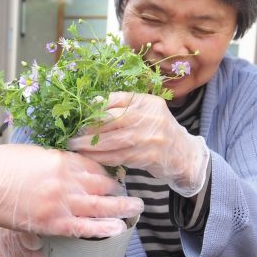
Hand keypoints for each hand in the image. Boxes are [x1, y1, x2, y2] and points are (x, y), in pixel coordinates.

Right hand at [0, 143, 143, 237]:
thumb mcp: (32, 154)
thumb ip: (54, 161)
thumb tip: (67, 166)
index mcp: (61, 159)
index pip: (94, 166)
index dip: (107, 174)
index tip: (114, 180)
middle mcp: (65, 179)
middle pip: (102, 185)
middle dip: (120, 191)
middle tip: (133, 197)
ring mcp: (59, 201)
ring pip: (99, 206)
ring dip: (121, 209)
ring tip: (135, 211)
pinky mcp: (49, 222)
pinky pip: (81, 227)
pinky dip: (100, 229)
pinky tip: (115, 230)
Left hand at [67, 92, 209, 196]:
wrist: (184, 155)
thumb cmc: (158, 132)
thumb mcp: (146, 113)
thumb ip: (124, 107)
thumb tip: (93, 104)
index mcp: (148, 102)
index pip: (117, 99)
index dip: (96, 106)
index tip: (79, 114)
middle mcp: (150, 116)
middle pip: (112, 119)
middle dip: (88, 127)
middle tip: (72, 134)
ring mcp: (150, 137)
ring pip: (113, 140)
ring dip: (90, 145)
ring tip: (75, 146)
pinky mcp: (148, 156)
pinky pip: (118, 156)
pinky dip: (101, 157)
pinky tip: (89, 158)